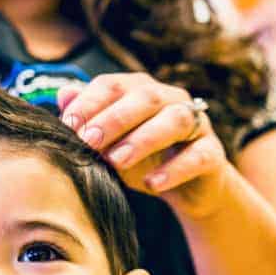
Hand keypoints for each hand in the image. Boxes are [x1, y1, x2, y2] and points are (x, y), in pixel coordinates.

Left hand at [57, 73, 229, 218]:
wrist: (189, 189)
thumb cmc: (144, 159)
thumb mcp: (111, 142)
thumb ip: (89, 119)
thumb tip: (63, 94)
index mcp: (142, 91)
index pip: (114, 85)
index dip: (90, 102)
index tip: (68, 125)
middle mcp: (171, 100)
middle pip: (145, 97)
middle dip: (114, 118)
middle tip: (89, 141)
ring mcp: (196, 125)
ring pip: (175, 120)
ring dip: (143, 139)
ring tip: (117, 161)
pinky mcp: (212, 153)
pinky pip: (197, 156)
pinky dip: (174, 170)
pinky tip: (152, 184)